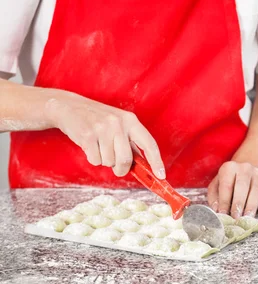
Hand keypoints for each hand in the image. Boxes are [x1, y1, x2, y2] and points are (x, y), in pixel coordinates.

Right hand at [44, 91, 164, 177]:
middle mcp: (119, 123)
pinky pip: (95, 160)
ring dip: (103, 160)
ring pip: (109, 162)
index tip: (161, 176)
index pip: (149, 144)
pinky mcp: (87, 135)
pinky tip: (89, 145)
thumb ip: (130, 144)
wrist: (69, 107)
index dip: (157, 162)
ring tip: (98, 146)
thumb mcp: (118, 125)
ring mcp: (103, 128)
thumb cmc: (97, 120)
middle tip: (116, 167)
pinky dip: (92, 158)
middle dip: (121, 169)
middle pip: (126, 160)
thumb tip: (144, 167)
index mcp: (131, 120)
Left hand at [207, 161, 257, 218]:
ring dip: (252, 206)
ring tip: (248, 218)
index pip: (226, 186)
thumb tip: (215, 210)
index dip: (224, 201)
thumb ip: (214, 196)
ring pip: (256, 190)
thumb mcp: (217, 184)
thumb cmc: (229, 180)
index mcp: (229, 168)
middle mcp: (244, 168)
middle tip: (236, 217)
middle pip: (242, 187)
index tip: (222, 214)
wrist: (246, 169)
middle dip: (238, 204)